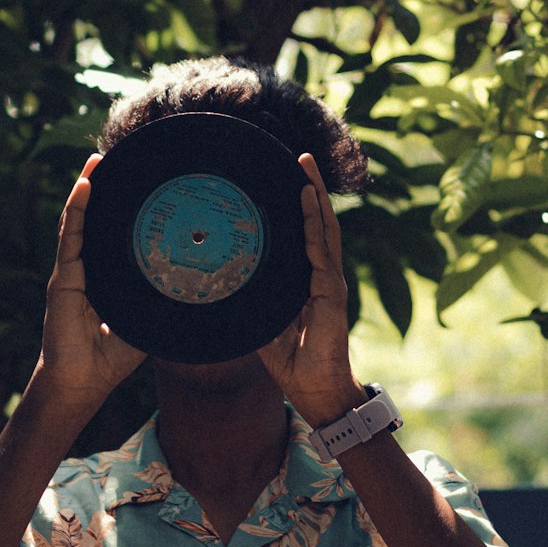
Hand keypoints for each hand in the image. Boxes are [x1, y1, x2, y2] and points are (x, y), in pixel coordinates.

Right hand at [33, 155, 146, 416]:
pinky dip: (76, 210)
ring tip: (96, 160)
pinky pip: (71, 237)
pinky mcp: (64, 279)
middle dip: (101, 188)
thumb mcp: (147, 320)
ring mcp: (72, 271)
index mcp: (104, 276)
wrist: (83, 382)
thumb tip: (203, 286)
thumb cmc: (112, 357)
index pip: (110, 233)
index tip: (132, 180)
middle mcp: (86, 268)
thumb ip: (163, 300)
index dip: (117, 207)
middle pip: (92, 219)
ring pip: (78, 221)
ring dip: (86, 188)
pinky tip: (84, 186)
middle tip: (112, 156)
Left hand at [257, 153, 363, 425]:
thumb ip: (247, 301)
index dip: (300, 205)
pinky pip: (322, 254)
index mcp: (306, 278)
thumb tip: (215, 284)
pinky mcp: (332, 294)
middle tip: (302, 156)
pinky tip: (308, 204)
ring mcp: (330, 282)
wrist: (314, 390)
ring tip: (307, 168)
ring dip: (316, 197)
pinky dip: (315, 227)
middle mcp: (321, 274)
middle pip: (318, 221)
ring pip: (325, 229)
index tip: (288, 176)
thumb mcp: (260, 323)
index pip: (305, 233)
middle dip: (311, 188)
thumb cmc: (289, 360)